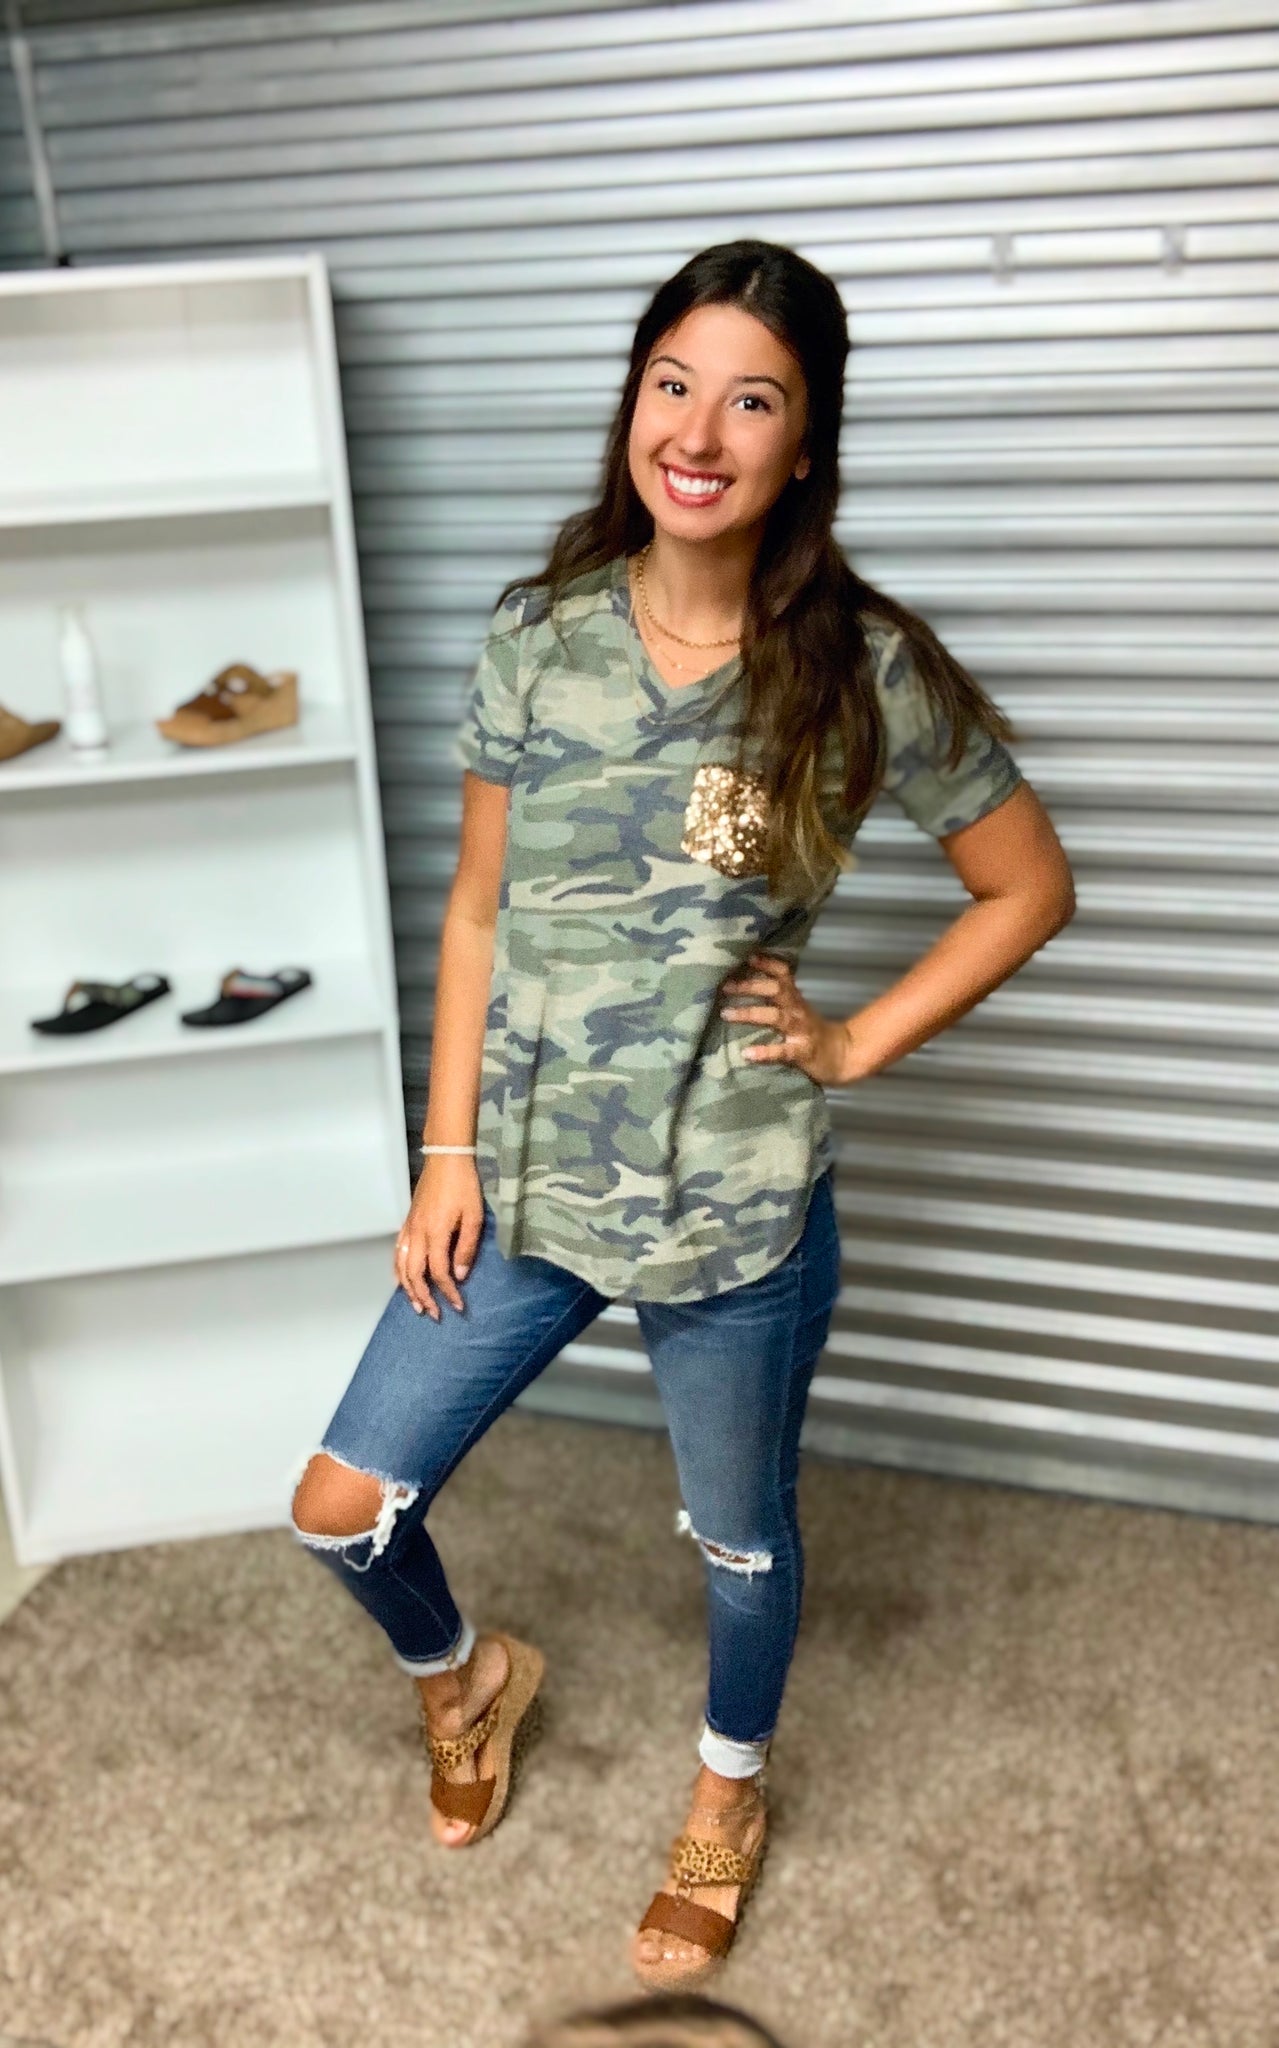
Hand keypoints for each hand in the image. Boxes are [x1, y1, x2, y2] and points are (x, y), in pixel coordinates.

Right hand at [395, 1157, 482, 1320]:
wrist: (446, 1159)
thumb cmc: (464, 1186)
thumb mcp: (474, 1217)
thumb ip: (466, 1248)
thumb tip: (459, 1276)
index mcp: (436, 1234)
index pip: (439, 1272)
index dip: (448, 1292)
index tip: (458, 1306)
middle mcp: (418, 1234)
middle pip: (414, 1274)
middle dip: (423, 1297)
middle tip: (434, 1314)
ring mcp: (410, 1228)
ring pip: (401, 1266)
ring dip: (407, 1288)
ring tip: (416, 1305)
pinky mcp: (407, 1222)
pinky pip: (397, 1252)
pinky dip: (397, 1270)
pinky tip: (400, 1280)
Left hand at [719, 951, 857, 1086]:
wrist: (843, 1055)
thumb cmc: (812, 1031)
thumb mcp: (798, 1009)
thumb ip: (778, 997)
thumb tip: (744, 982)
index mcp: (795, 998)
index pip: (783, 974)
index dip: (767, 963)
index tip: (748, 956)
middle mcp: (797, 1010)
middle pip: (776, 991)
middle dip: (750, 986)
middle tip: (724, 986)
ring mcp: (801, 1030)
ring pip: (776, 1017)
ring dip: (750, 1013)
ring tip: (726, 1013)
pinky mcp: (802, 1052)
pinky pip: (782, 1052)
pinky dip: (765, 1052)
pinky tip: (747, 1053)